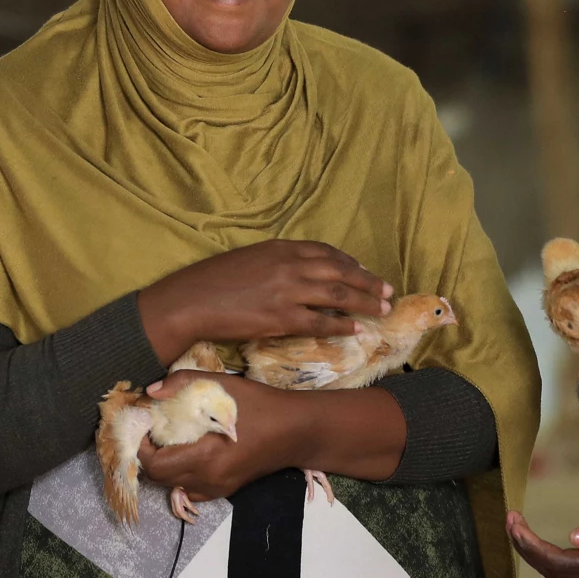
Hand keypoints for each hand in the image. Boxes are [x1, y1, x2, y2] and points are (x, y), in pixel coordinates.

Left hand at [136, 372, 313, 503]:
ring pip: (175, 486)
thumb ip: (183, 383)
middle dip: (150, 456)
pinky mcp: (226, 490)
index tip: (143, 426)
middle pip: (161, 478)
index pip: (157, 464)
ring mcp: (219, 488)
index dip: (142, 447)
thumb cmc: (262, 405)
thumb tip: (150, 391)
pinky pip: (192, 489)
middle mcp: (210, 479)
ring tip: (168, 442)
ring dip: (165, 467)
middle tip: (152, 432)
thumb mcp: (224, 385)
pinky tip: (188, 453)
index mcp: (207, 456)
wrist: (299, 431)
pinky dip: (182, 475)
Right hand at [138, 240, 391, 364]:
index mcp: (281, 248)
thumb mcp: (248, 259)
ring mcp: (288, 291)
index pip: (326, 252)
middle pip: (341, 272)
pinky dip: (342, 325)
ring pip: (338, 295)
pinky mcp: (282, 318)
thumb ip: (276, 262)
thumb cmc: (212, 281)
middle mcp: (289, 265)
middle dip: (368, 282)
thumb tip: (298, 272)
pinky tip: (356, 329)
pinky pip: (321, 321)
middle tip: (387, 291)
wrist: (190, 301)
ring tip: (381, 309)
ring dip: (364, 302)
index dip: (350, 263)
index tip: (364, 271)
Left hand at [507, 505, 578, 577]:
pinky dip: (549, 556)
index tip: (514, 522)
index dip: (530, 545)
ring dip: (534, 553)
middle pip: (551, 569)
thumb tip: (572, 537)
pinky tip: (543, 542)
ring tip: (519, 530)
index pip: (556, 561)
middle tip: (510, 521)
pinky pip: (569, 568)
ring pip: (558, 571)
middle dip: (525, 548)